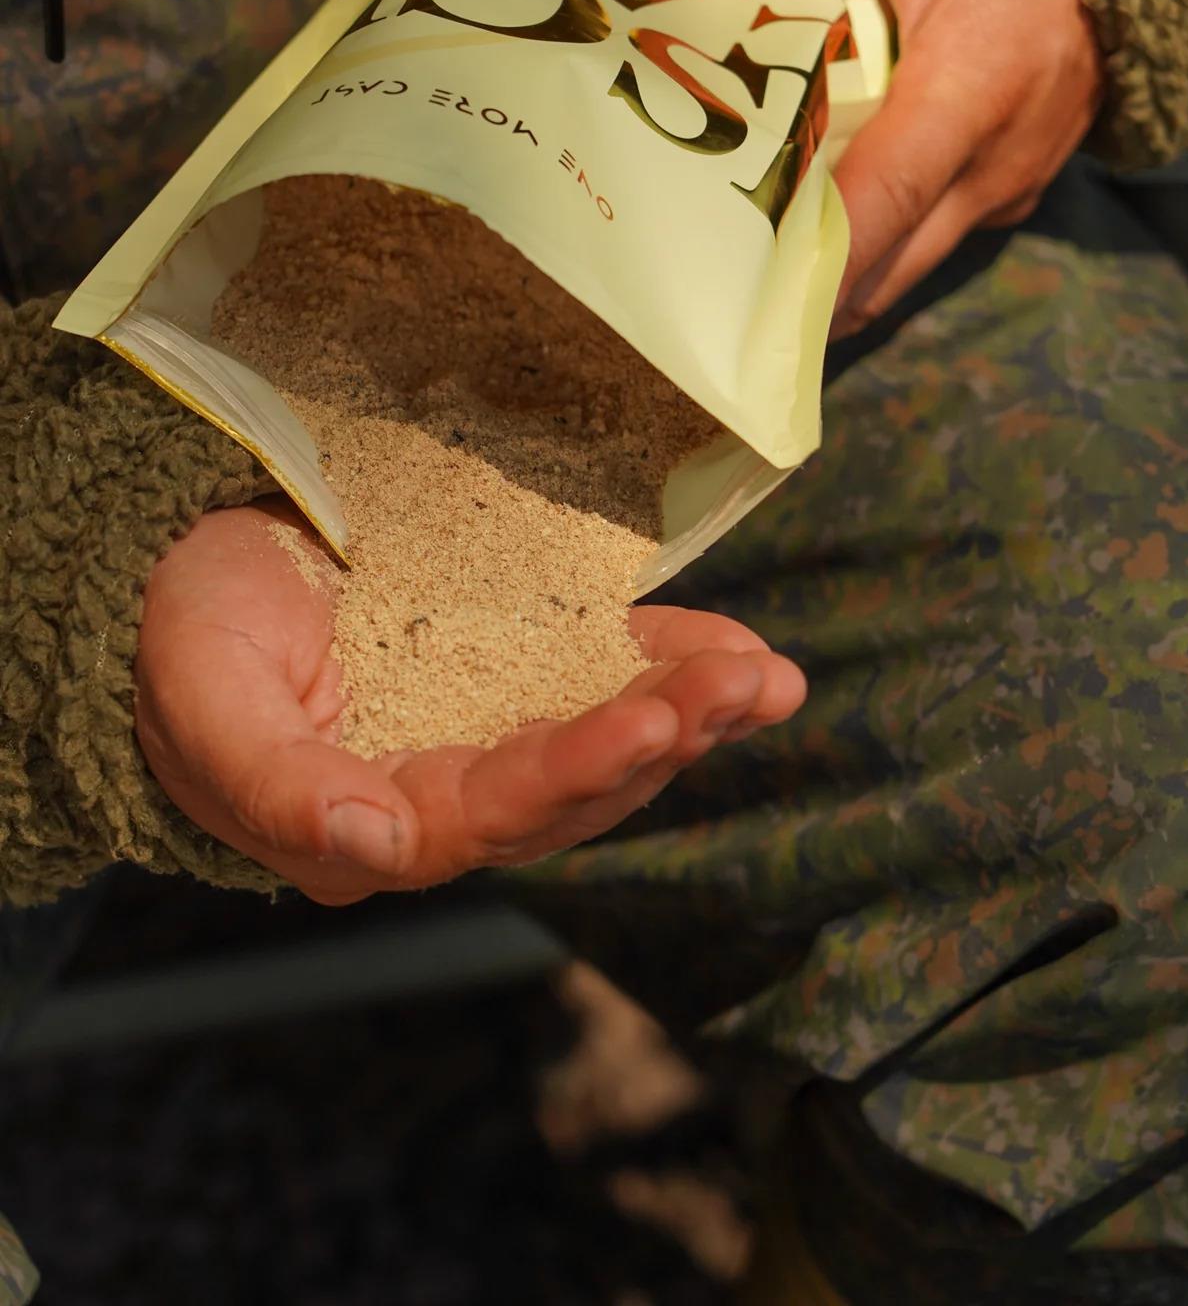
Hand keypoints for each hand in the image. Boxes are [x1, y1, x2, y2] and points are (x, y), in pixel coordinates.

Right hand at [135, 502, 803, 903]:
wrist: (178, 576)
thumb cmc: (178, 644)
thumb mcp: (206, 707)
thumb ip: (279, 790)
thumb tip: (374, 849)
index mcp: (373, 829)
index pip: (494, 815)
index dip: (578, 774)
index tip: (653, 723)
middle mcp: (443, 798)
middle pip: (576, 790)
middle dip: (667, 738)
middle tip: (749, 686)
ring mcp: (481, 733)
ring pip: (605, 743)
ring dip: (692, 712)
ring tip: (771, 676)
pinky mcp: (505, 674)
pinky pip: (598, 681)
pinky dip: (666, 667)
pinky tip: (734, 652)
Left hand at [685, 0, 1101, 337]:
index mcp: (967, 93)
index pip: (877, 205)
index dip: (808, 262)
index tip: (742, 300)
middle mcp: (995, 159)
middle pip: (886, 264)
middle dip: (805, 292)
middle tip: (719, 292)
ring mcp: (1012, 178)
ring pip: (913, 260)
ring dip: (842, 273)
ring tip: (755, 268)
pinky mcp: (1017, 178)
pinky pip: (941, 234)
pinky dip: (883, 242)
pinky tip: (819, 224)